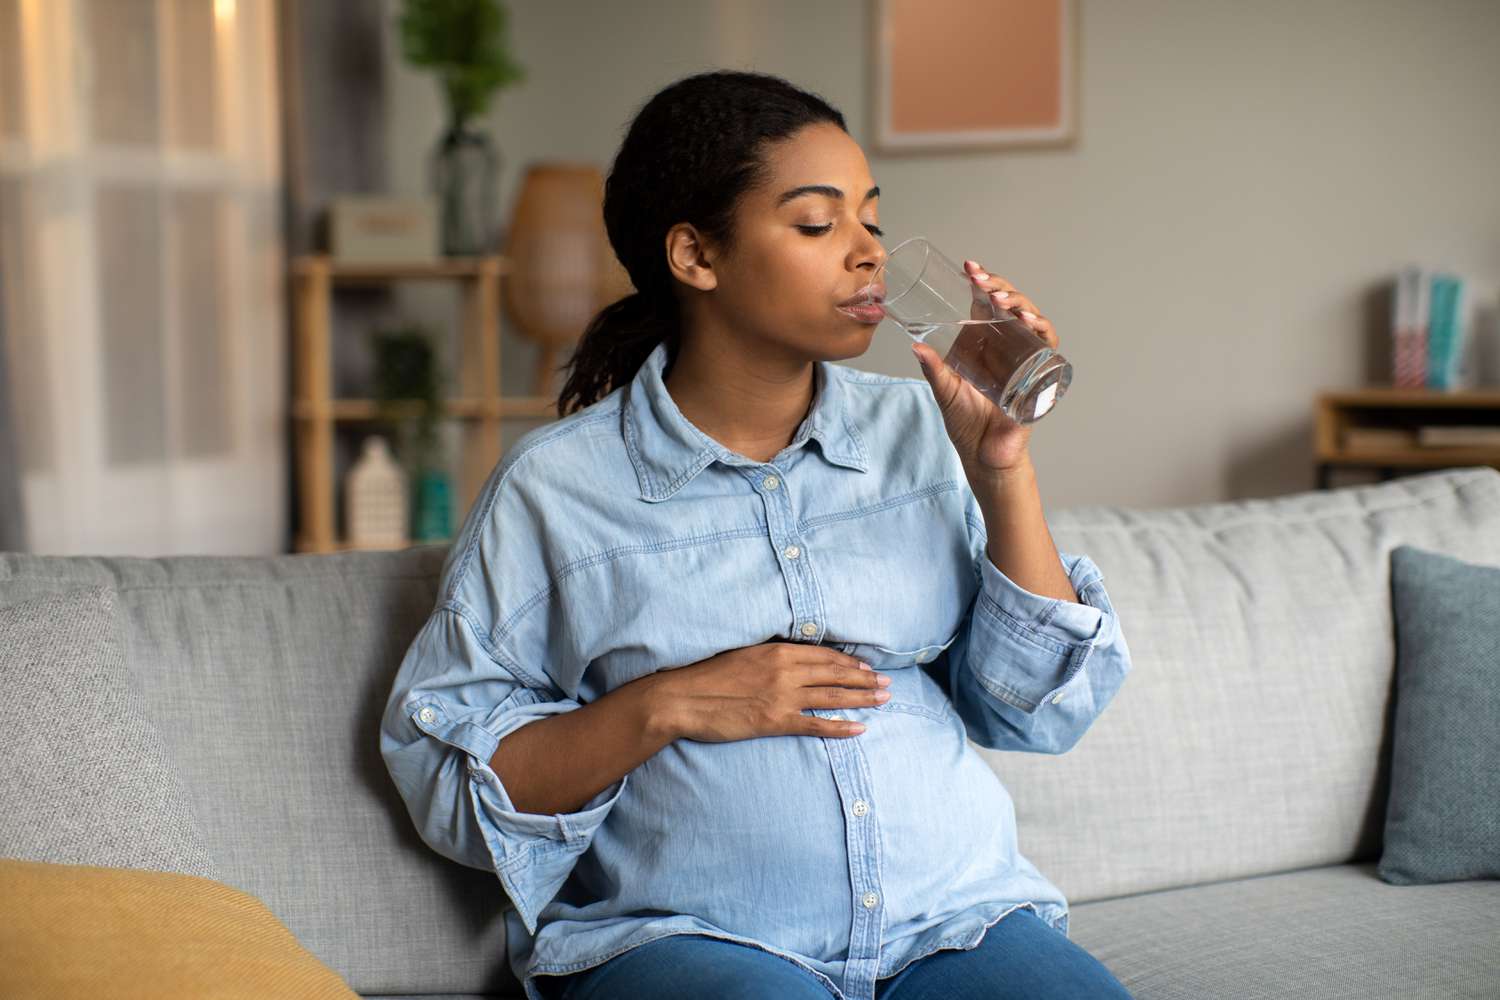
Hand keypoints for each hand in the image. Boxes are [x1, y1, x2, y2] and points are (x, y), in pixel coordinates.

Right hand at [654, 642, 891, 741]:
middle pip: (835, 674)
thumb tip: (792, 660)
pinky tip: (860, 729)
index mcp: (777, 652)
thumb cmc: (707, 677)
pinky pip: (816, 724)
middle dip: (864, 679)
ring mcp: (782, 697)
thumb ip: (770, 658)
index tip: (866, 667)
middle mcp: (785, 671)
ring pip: (832, 697)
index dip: (849, 662)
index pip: (823, 655)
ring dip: (862, 698)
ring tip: (883, 700)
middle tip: (887, 684)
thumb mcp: (743, 656)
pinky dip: (841, 727)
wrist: (683, 698)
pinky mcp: (775, 721)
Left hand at [910, 259, 1060, 476]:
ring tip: (1002, 299)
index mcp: (984, 343)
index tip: (970, 267)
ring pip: (1030, 318)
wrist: (985, 455)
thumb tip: (915, 346)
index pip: (987, 304)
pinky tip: (1028, 321)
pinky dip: (1041, 329)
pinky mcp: (1040, 374)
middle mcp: (1007, 346)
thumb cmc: (966, 424)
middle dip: (999, 287)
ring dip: (1019, 303)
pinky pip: (1047, 344)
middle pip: (1011, 305)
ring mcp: (1025, 357)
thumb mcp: (945, 391)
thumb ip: (933, 369)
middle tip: (981, 280)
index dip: (983, 283)